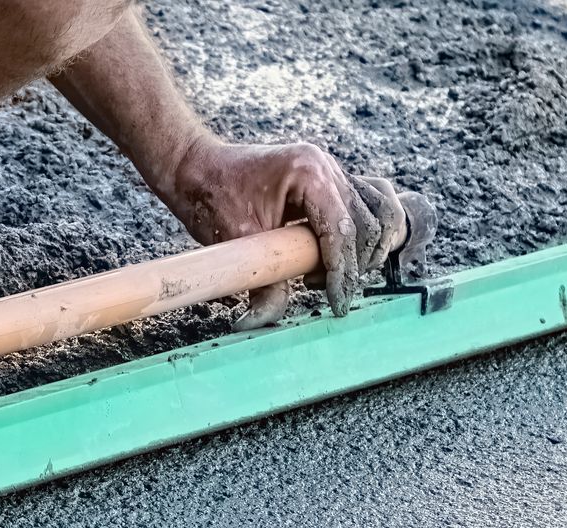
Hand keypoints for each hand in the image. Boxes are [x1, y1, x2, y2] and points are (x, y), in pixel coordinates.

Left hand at [157, 136, 407, 329]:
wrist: (195, 168)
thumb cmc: (211, 195)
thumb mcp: (236, 241)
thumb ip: (259, 282)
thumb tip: (263, 320)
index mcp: (308, 172)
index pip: (342, 230)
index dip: (342, 273)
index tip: (336, 303)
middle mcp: (326, 167)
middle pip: (364, 224)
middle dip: (351, 265)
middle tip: (320, 290)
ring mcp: (329, 172)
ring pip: (370, 217)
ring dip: (359, 253)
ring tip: (322, 275)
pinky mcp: (326, 183)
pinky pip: (360, 209)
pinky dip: (358, 238)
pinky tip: (336, 260)